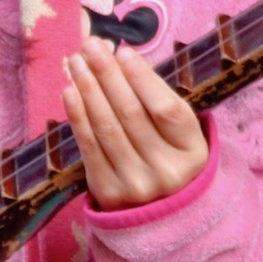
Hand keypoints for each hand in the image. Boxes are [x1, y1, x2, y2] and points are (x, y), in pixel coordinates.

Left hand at [63, 34, 208, 209]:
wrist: (159, 215)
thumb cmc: (169, 158)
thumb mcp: (179, 134)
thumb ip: (156, 99)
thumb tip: (120, 57)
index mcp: (193, 151)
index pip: (166, 109)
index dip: (143, 78)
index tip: (123, 52)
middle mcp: (167, 171)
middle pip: (132, 114)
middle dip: (108, 74)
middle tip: (91, 46)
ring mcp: (136, 184)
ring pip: (107, 127)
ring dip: (88, 89)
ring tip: (76, 62)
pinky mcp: (108, 193)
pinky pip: (89, 147)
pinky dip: (78, 116)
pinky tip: (70, 91)